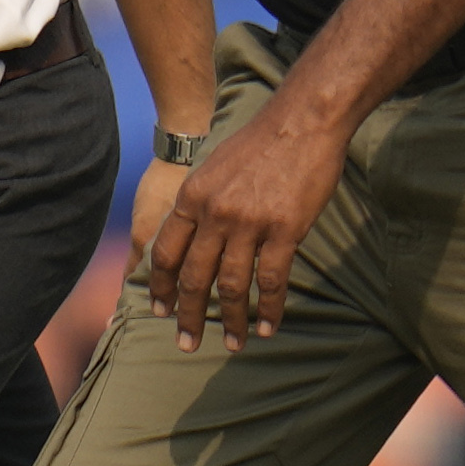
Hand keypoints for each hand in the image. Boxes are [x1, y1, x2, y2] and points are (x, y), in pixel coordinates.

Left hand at [136, 96, 343, 348]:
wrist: (302, 120)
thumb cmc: (260, 142)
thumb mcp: (214, 166)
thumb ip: (200, 202)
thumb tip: (189, 234)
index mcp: (192, 197)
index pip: (166, 252)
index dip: (162, 286)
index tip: (161, 311)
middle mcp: (214, 213)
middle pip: (194, 277)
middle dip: (189, 316)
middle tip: (187, 343)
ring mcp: (249, 223)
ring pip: (231, 286)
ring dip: (231, 321)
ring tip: (233, 344)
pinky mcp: (284, 230)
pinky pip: (271, 280)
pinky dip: (268, 309)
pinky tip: (267, 327)